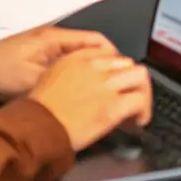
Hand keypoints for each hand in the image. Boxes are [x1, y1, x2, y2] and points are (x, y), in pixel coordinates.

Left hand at [0, 26, 115, 102]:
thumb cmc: (0, 72)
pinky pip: (67, 64)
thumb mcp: (33, 80)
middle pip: (91, 48)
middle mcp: (55, 39)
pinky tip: (80, 92)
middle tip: (117, 86)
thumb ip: (62, 82)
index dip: (114, 56)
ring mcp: (46, 48)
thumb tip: (89, 90)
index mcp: (56, 38)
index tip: (124, 75)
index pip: (96, 40)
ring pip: (80, 57)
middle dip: (106, 65)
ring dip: (92, 71)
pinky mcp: (39, 59)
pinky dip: (77, 74)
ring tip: (103, 91)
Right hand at [30, 46, 152, 151]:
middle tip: (130, 95)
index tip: (116, 83)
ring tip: (138, 108)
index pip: (110, 55)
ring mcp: (106, 86)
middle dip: (132, 80)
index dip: (117, 70)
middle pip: (128, 63)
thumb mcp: (51, 77)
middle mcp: (95, 67)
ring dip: (143, 92)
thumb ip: (72, 73)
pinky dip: (143, 111)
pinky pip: (139, 101)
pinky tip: (138, 121)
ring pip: (140, 77)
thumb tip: (85, 83)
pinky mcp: (112, 107)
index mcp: (79, 58)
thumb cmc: (38, 109)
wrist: (37, 126)